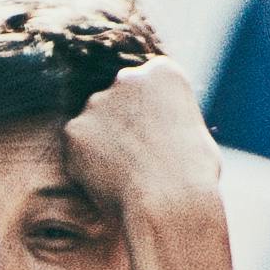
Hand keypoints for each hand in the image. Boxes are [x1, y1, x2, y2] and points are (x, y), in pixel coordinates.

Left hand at [60, 54, 226, 221]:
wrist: (171, 198)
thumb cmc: (194, 176)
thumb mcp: (195, 132)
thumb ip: (168, 121)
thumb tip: (158, 134)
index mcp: (163, 71)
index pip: (147, 90)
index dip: (151, 121)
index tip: (157, 143)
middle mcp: (127, 78)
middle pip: (118, 103)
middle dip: (122, 128)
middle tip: (135, 162)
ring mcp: (97, 101)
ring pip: (94, 125)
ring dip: (103, 147)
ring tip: (124, 177)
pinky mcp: (74, 130)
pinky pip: (76, 151)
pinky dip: (86, 168)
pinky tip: (107, 183)